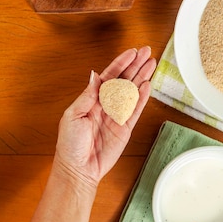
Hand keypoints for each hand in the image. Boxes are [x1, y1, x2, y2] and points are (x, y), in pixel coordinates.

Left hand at [54, 47, 156, 187]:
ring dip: (142, 77)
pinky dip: (142, 97)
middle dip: (135, 65)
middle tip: (147, 52)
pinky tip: (148, 85)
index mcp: (90, 99)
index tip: (131, 52)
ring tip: (152, 64)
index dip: (120, 63)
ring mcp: (116, 116)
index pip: (108, 76)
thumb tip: (95, 75)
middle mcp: (105, 105)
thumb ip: (88, 95)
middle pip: (123, 80)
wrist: (78, 168)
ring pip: (132, 92)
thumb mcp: (74, 115)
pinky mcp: (124, 128)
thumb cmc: (70, 144)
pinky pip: (135, 110)